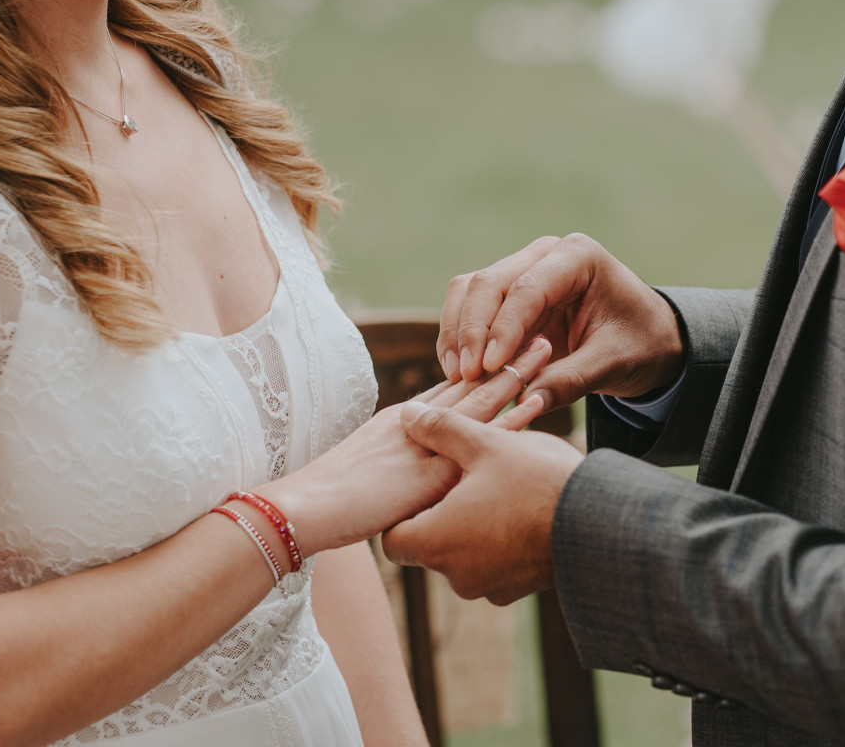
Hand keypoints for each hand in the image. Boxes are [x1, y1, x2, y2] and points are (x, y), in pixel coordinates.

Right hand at [259, 338, 552, 552]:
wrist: (298, 511)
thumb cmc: (321, 505)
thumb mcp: (365, 480)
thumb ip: (393, 475)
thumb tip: (410, 489)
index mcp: (399, 423)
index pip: (449, 390)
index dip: (481, 369)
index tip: (509, 347)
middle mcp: (414, 421)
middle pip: (469, 382)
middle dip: (505, 358)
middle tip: (540, 333)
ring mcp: (423, 439)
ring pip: (479, 398)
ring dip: (516, 372)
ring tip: (547, 348)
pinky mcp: (431, 464)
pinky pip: (481, 437)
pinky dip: (513, 416)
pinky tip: (538, 400)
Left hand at [381, 403, 584, 603]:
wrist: (600, 524)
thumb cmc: (537, 482)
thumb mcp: (485, 444)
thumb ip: (441, 430)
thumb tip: (408, 416)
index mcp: (435, 542)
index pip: (393, 538)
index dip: (403, 511)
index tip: (424, 487)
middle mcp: (455, 575)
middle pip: (428, 547)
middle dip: (442, 516)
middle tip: (465, 481)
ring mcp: (487, 588)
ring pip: (462, 557)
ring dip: (472, 531)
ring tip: (497, 493)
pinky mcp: (516, 592)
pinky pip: (493, 567)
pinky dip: (498, 544)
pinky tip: (520, 513)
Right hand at [438, 234, 683, 411]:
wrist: (650, 339)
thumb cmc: (641, 344)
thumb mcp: (614, 364)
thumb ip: (571, 380)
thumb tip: (523, 399)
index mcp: (577, 257)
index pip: (526, 289)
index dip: (502, 328)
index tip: (487, 366)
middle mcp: (544, 255)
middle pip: (488, 283)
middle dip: (471, 330)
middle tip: (466, 375)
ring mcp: (523, 271)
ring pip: (469, 291)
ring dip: (458, 333)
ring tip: (458, 376)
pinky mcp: (509, 296)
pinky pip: (470, 309)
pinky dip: (459, 339)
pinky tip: (460, 372)